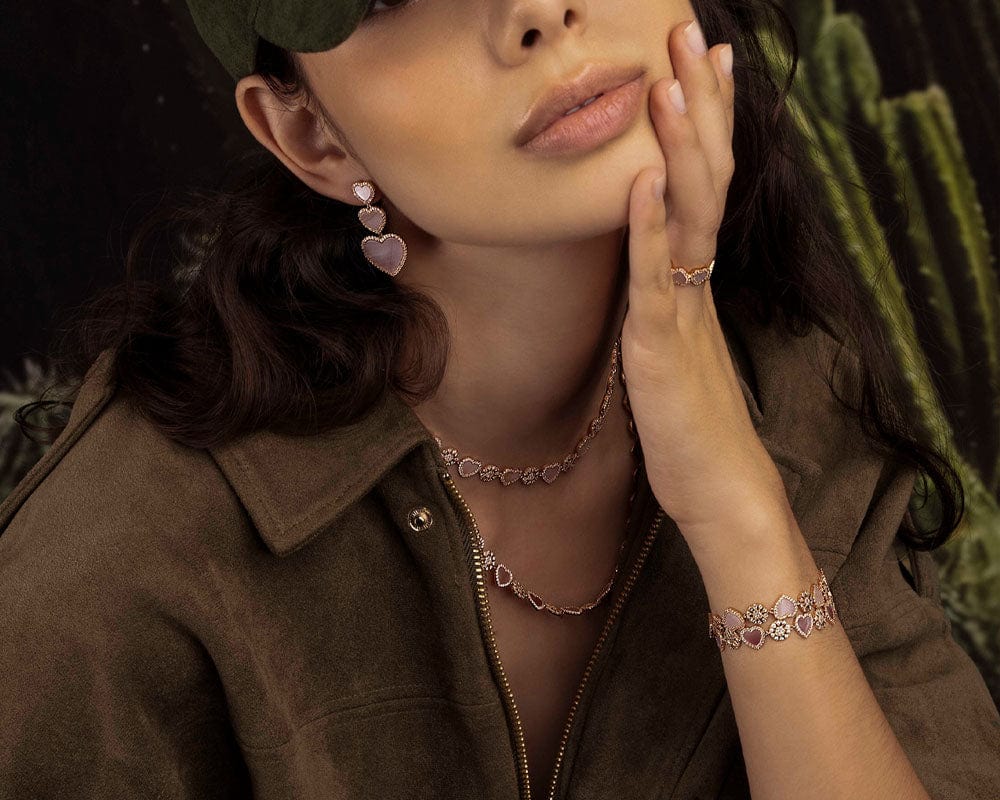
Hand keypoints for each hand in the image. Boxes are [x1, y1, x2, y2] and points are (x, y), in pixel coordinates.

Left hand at [621, 19, 787, 556]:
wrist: (720, 491)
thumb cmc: (693, 427)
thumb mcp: (671, 350)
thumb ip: (660, 304)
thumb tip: (646, 272)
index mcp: (692, 281)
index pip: (703, 185)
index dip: (705, 123)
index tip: (704, 62)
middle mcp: (693, 285)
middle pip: (701, 180)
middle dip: (697, 107)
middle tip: (694, 35)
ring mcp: (682, 313)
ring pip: (686, 216)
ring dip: (680, 148)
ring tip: (673, 82)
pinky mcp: (664, 350)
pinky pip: (658, 280)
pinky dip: (651, 229)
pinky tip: (645, 181)